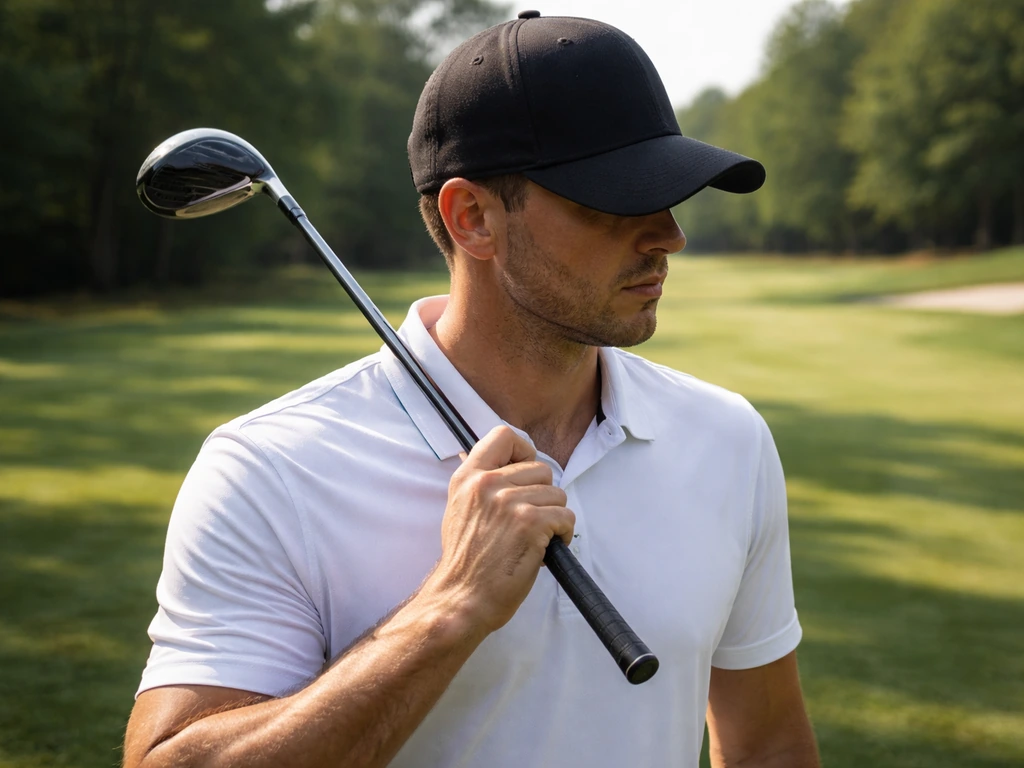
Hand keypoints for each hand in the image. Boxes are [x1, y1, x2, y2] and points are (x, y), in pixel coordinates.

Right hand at [423, 426, 574, 633]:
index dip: (523, 450)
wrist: (462, 598)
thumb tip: (507, 465)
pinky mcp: (530, 523)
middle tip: (528, 521)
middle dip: (543, 495)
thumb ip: (481, 484)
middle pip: (541, 468)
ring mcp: (509, 502)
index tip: (525, 473)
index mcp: (468, 477)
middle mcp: (487, 484)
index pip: (503, 435)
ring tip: (535, 537)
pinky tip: (546, 548)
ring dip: (553, 517)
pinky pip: (565, 516)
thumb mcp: (460, 508)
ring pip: (557, 494)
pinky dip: (563, 534)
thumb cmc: (465, 561)